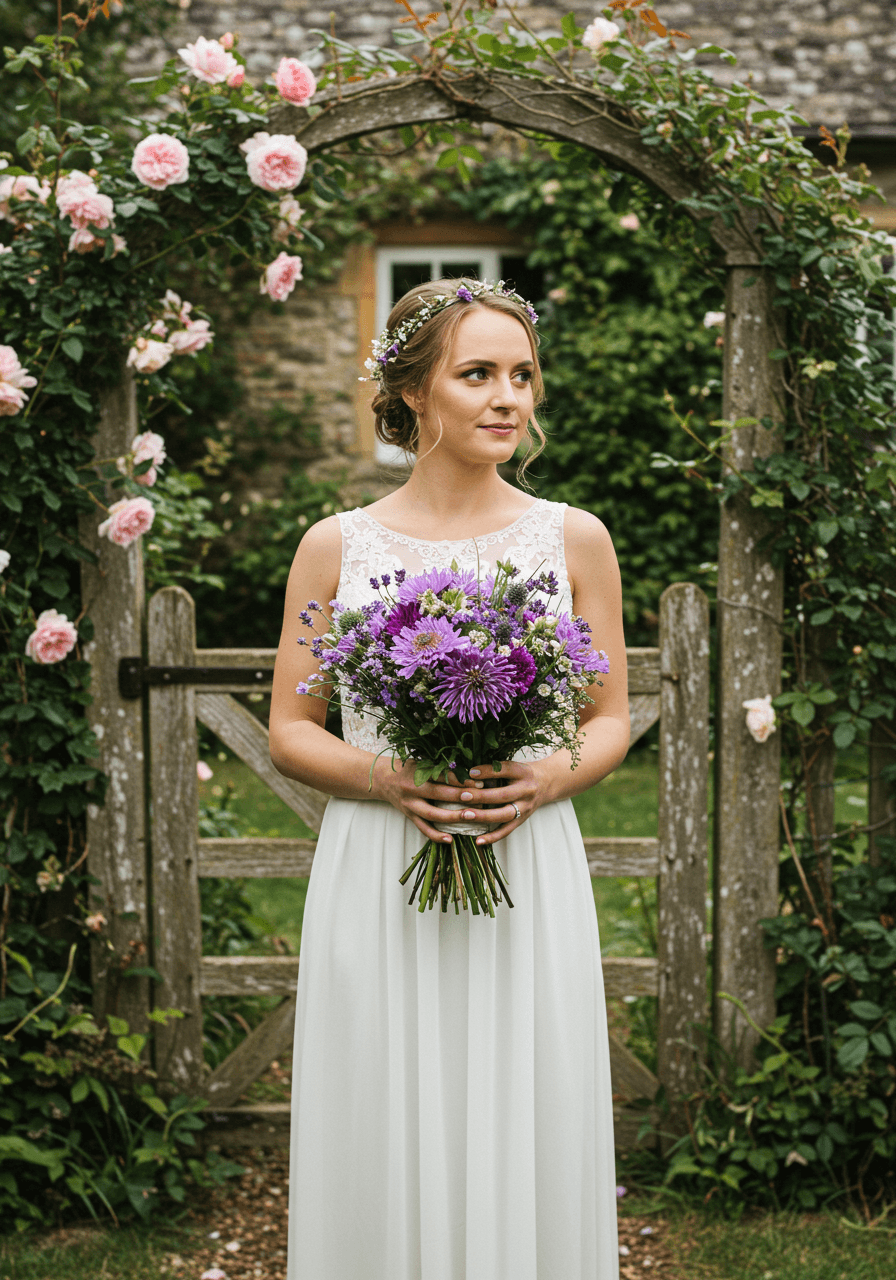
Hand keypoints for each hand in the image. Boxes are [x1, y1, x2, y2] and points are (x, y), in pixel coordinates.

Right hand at [370, 756, 487, 843]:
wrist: (382, 779)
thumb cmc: (407, 768)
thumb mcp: (421, 762)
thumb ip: (440, 767)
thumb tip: (470, 771)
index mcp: (417, 773)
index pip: (441, 775)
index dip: (460, 778)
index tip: (479, 781)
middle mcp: (412, 790)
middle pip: (438, 794)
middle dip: (459, 796)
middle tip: (479, 798)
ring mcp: (410, 805)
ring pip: (432, 814)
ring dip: (452, 817)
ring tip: (471, 817)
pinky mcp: (410, 816)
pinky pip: (423, 828)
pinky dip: (436, 835)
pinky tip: (451, 839)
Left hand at [449, 760, 543, 845]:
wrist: (545, 783)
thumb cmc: (521, 773)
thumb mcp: (513, 766)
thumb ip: (494, 769)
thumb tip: (466, 772)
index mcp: (522, 772)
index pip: (505, 770)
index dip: (488, 771)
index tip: (470, 772)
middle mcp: (526, 790)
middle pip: (503, 795)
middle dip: (481, 796)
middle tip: (462, 795)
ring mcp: (525, 807)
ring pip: (504, 814)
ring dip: (483, 816)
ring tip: (465, 815)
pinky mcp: (522, 820)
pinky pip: (507, 830)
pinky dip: (492, 837)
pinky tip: (478, 840)